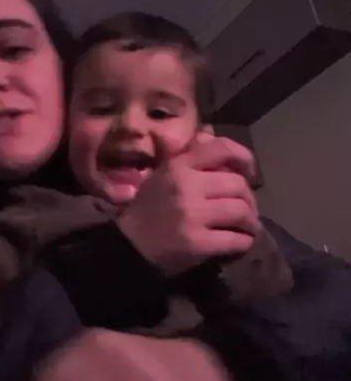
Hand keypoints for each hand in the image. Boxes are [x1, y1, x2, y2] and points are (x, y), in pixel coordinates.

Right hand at [117, 133, 259, 275]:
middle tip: (246, 209)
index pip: (221, 149)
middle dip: (249, 199)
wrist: (129, 246)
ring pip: (241, 212)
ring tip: (247, 228)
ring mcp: (193, 215)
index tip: (249, 172)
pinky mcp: (197, 243)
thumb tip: (211, 133)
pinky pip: (236, 240)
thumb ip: (189, 154)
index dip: (244, 158)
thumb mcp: (163, 174)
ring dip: (250, 222)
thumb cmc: (149, 208)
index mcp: (179, 166)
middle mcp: (187, 186)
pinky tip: (239, 243)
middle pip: (238, 185)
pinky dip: (244, 242)